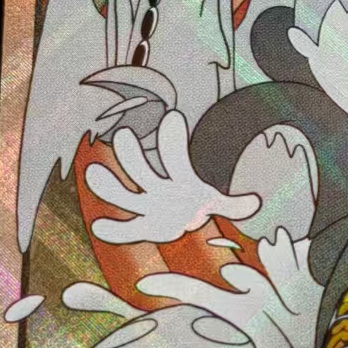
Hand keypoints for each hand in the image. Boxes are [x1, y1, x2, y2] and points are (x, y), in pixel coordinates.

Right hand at [84, 110, 259, 243]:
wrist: (177, 216)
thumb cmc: (194, 203)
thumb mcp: (214, 202)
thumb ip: (232, 204)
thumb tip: (254, 203)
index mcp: (179, 178)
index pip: (175, 156)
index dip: (173, 139)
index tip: (173, 116)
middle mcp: (157, 188)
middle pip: (142, 170)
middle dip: (132, 155)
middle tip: (124, 134)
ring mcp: (146, 205)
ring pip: (125, 195)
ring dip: (110, 186)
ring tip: (93, 173)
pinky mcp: (142, 226)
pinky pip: (126, 229)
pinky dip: (114, 230)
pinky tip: (100, 227)